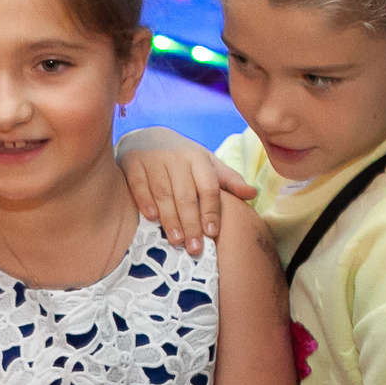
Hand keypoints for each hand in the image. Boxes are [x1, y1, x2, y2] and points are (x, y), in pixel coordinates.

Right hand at [115, 126, 254, 255]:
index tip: (212, 233)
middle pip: (186, 194)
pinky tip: (151, 217)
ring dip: (170, 218)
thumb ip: (228, 180)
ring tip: (176, 241)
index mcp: (198, 159)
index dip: (211, 211)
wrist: (147, 136)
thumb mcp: (207, 164)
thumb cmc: (182, 158)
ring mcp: (154, 159)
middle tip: (194, 248)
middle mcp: (177, 158)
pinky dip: (145, 201)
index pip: (208, 187)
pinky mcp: (133, 163)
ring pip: (163, 192)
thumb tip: (253, 194)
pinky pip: (139, 184)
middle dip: (191, 222)